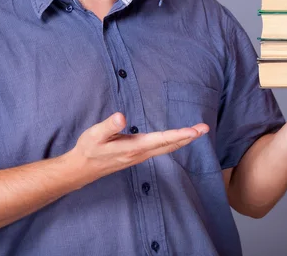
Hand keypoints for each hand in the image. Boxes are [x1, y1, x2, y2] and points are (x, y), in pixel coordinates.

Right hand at [70, 112, 208, 183]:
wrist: (82, 168)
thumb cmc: (88, 149)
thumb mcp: (94, 135)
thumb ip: (108, 126)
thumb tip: (121, 117)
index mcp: (133, 148)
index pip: (161, 140)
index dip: (179, 135)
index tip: (194, 131)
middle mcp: (140, 153)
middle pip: (169, 145)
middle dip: (188, 137)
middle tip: (205, 128)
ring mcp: (140, 156)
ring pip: (167, 148)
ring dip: (183, 140)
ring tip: (197, 131)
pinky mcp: (138, 155)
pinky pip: (161, 148)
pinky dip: (173, 142)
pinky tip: (178, 139)